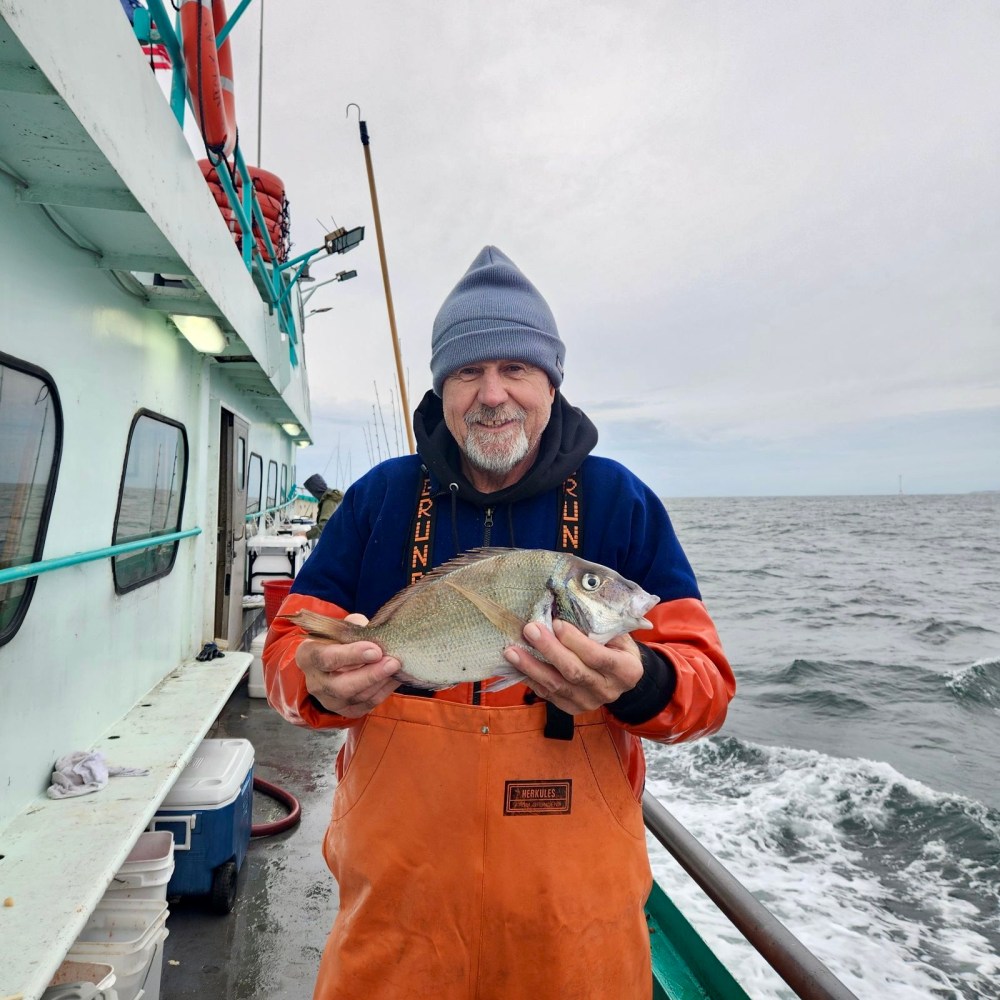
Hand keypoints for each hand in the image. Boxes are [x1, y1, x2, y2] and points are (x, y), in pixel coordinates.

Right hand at [296, 613, 400, 717]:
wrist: (328, 666)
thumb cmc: (335, 642)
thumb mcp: (338, 629)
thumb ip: (353, 627)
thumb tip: (371, 629)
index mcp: (308, 656)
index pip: (326, 658)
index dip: (351, 655)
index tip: (375, 650)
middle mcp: (316, 683)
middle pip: (342, 686)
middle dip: (371, 675)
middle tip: (393, 662)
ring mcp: (329, 700)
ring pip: (358, 697)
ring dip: (381, 682)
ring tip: (398, 667)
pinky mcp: (345, 711)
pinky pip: (367, 705)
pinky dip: (385, 691)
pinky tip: (395, 677)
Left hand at [503, 619, 643, 714]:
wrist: (620, 677)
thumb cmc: (616, 647)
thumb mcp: (618, 635)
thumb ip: (599, 627)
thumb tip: (566, 607)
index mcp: (626, 670)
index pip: (598, 657)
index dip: (576, 641)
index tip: (557, 623)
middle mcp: (609, 691)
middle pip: (574, 672)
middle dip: (549, 650)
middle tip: (530, 630)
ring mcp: (589, 703)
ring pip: (557, 686)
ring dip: (532, 667)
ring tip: (512, 650)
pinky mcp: (572, 708)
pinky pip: (547, 695)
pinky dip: (531, 679)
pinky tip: (516, 665)